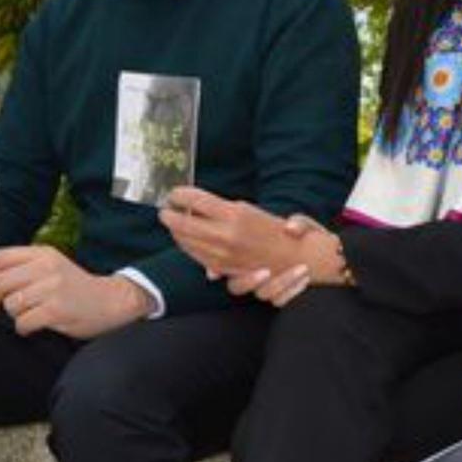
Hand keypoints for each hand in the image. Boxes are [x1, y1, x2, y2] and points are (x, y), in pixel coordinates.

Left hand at [0, 245, 150, 338]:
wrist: (112, 300)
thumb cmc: (78, 287)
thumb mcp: (53, 266)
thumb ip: (25, 268)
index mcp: (44, 253)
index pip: (1, 257)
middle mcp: (47, 267)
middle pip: (1, 282)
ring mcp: (52, 288)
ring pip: (11, 304)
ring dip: (13, 315)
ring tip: (27, 315)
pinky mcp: (57, 309)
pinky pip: (23, 322)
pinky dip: (23, 329)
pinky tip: (33, 327)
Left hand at [160, 187, 303, 275]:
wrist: (297, 257)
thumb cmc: (275, 229)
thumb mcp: (251, 210)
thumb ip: (223, 209)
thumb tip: (198, 207)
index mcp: (235, 213)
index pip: (197, 200)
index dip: (180, 195)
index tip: (174, 193)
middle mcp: (226, 234)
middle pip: (185, 222)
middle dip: (170, 214)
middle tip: (164, 208)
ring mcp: (223, 253)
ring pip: (187, 241)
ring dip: (175, 231)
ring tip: (171, 222)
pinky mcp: (224, 268)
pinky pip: (196, 257)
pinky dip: (186, 247)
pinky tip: (183, 240)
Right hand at [224, 215, 323, 304]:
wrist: (322, 252)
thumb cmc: (304, 233)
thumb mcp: (303, 224)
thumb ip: (299, 223)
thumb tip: (290, 227)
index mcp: (246, 253)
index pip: (223, 264)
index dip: (216, 269)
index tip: (218, 272)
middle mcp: (252, 273)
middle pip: (237, 286)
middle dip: (248, 281)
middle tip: (266, 271)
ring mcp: (265, 286)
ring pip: (263, 294)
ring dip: (279, 284)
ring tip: (301, 269)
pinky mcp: (281, 294)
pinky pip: (279, 300)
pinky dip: (291, 291)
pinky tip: (303, 279)